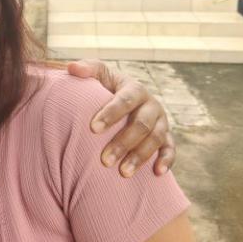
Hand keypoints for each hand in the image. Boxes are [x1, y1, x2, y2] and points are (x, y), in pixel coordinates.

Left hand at [67, 59, 174, 177]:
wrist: (126, 100)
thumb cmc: (106, 88)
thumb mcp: (99, 75)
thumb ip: (87, 69)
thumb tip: (71, 68)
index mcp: (134, 89)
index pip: (125, 100)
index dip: (110, 114)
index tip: (93, 128)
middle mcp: (151, 105)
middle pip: (141, 124)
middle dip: (123, 142)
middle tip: (104, 160)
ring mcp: (161, 122)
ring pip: (155, 139)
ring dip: (140, 156)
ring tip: (123, 173)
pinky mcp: (167, 137)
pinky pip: (170, 149)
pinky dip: (166, 160)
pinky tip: (157, 173)